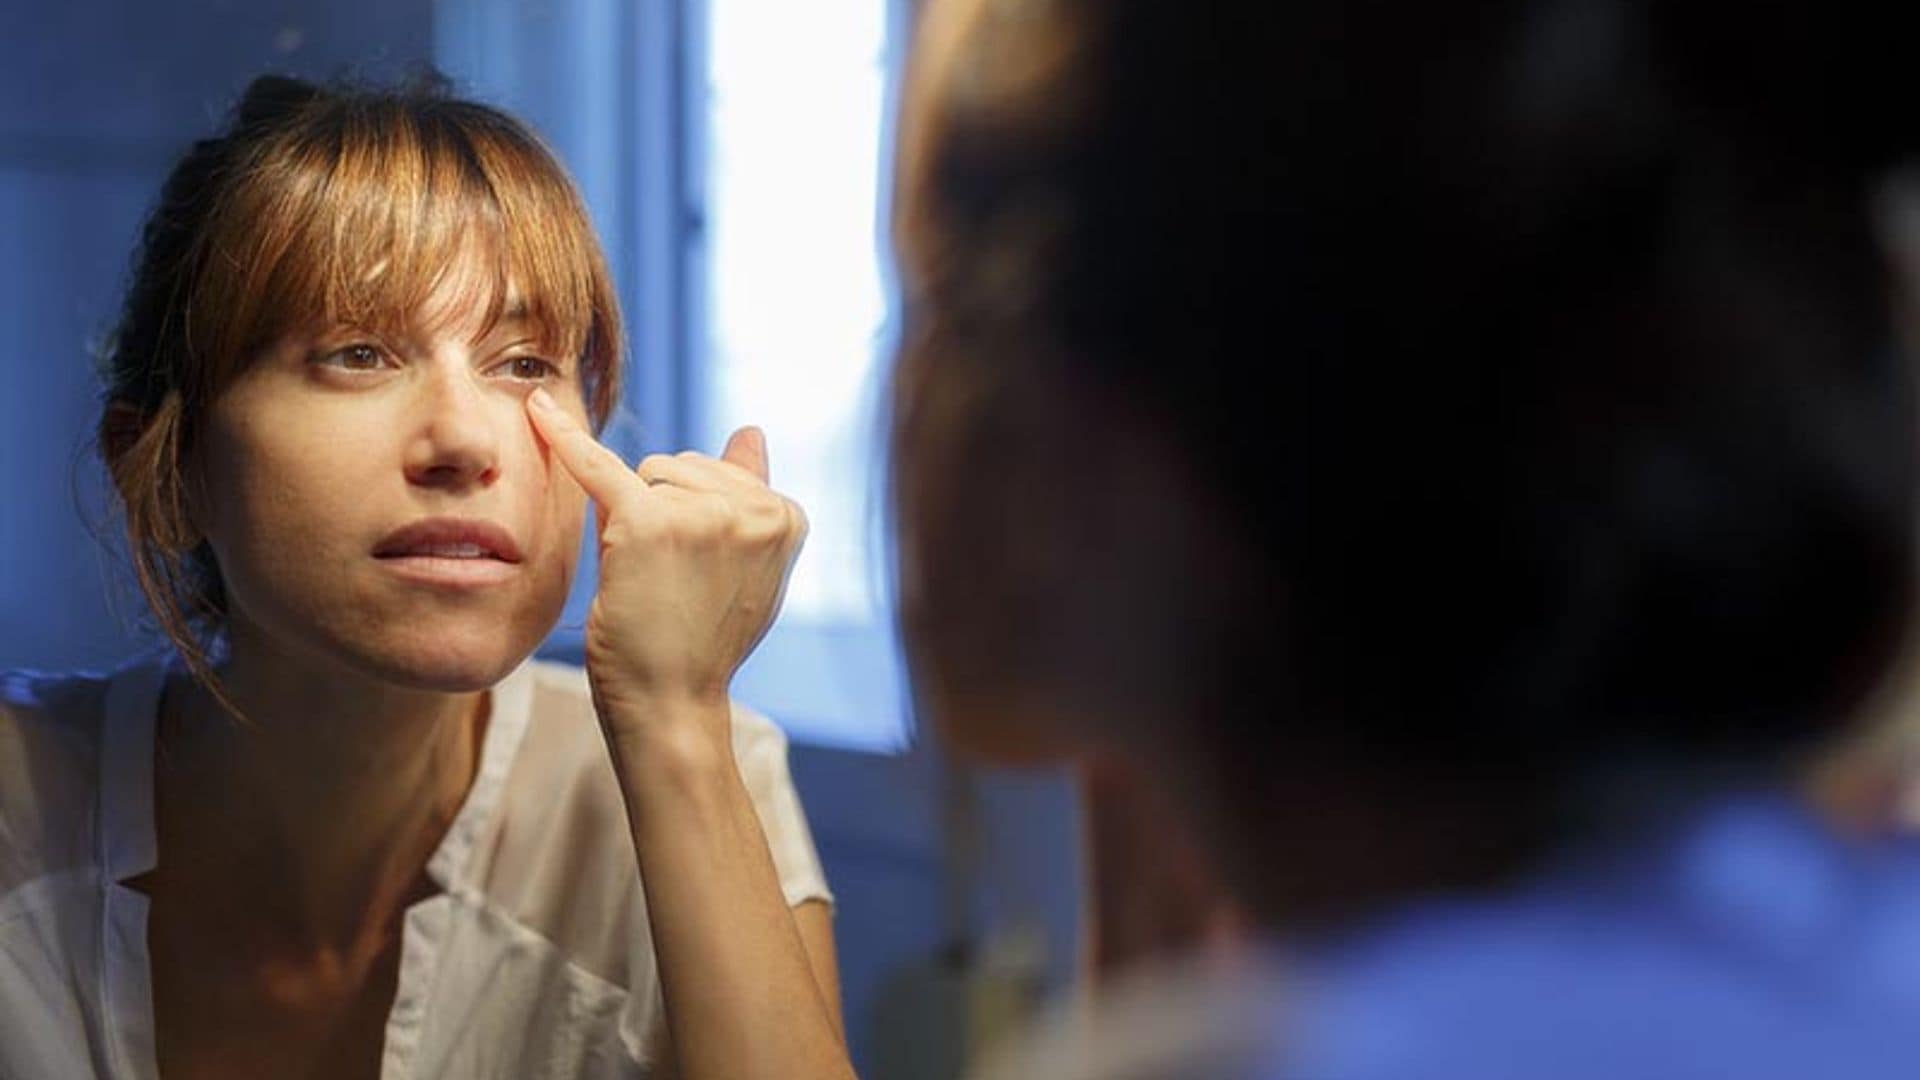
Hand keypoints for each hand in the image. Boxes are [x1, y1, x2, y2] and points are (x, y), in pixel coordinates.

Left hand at [525, 388, 807, 739]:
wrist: (673, 705)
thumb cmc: (704, 638)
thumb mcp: (746, 564)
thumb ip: (747, 493)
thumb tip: (750, 430)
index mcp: (788, 514)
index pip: (718, 475)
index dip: (692, 518)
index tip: (695, 574)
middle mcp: (755, 508)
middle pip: (681, 467)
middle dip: (661, 509)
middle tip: (671, 581)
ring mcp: (704, 512)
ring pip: (647, 474)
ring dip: (634, 517)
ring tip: (650, 578)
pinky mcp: (647, 522)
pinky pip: (598, 467)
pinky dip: (563, 437)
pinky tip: (535, 409)